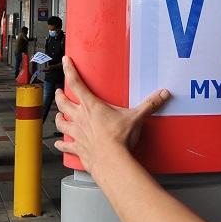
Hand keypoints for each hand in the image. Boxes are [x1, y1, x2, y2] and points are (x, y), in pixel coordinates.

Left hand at [53, 56, 170, 177]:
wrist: (111, 160)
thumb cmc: (120, 138)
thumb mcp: (136, 117)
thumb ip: (149, 104)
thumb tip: (162, 94)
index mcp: (92, 106)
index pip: (76, 83)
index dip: (69, 70)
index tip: (66, 61)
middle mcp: (80, 118)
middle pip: (63, 102)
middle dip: (60, 95)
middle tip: (59, 91)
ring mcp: (76, 133)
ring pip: (61, 122)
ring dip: (58, 118)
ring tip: (58, 115)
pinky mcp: (77, 148)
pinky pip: (65, 145)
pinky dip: (61, 144)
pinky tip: (59, 144)